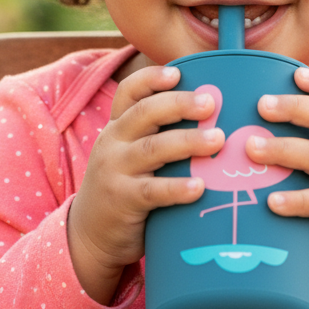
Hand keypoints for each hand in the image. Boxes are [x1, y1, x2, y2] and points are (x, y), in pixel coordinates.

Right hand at [66, 66, 221, 303]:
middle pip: (144, 113)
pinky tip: (200, 187)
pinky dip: (177, 188)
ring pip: (152, 149)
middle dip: (179, 104)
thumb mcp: (131, 155)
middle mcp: (113, 143)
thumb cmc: (126, 187)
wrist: (90, 235)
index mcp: (118, 127)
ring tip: (218, 140)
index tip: (178, 73)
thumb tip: (215, 116)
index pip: (129, 92)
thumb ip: (158, 136)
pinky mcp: (122, 201)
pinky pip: (152, 191)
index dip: (151, 79)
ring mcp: (115, 171)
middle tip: (210, 103)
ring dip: (187, 142)